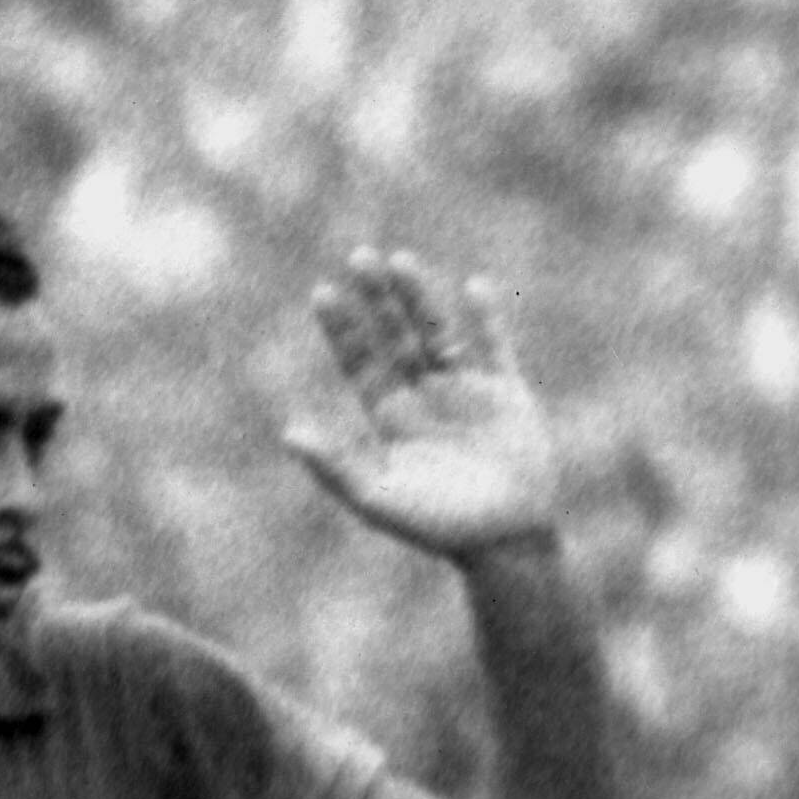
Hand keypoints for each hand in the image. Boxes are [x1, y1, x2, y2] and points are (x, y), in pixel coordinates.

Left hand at [284, 255, 561, 554]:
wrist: (508, 541)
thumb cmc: (440, 526)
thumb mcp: (378, 498)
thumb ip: (336, 466)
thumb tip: (289, 434)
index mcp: (392, 417)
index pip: (362, 361)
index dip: (344, 328)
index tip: (324, 292)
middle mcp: (426, 397)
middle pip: (397, 336)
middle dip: (378, 298)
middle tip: (360, 257)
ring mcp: (468, 392)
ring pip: (440, 333)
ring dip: (421, 298)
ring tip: (401, 261)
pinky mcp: (509, 395)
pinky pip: (496, 349)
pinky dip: (488, 319)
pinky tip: (474, 287)